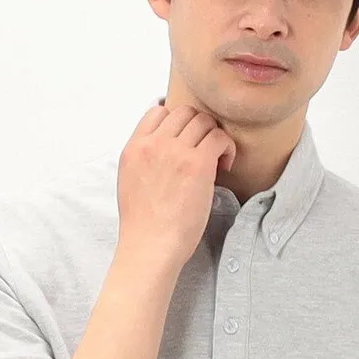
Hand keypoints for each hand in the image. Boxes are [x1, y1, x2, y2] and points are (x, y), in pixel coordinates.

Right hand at [116, 101, 237, 271]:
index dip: (177, 123)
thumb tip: (166, 149)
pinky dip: (227, 148)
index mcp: (134, 148)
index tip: (186, 141)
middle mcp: (153, 144)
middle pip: (184, 112)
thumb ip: (145, 159)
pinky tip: (224, 167)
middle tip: (204, 151)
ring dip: (214, 137)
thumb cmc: (144, 225)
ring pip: (204, 121)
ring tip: (216, 161)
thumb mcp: (130, 182)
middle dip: (199, 128)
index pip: (157, 111)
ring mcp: (175, 151)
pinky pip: (220, 138)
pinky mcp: (197, 164)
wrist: (150, 246)